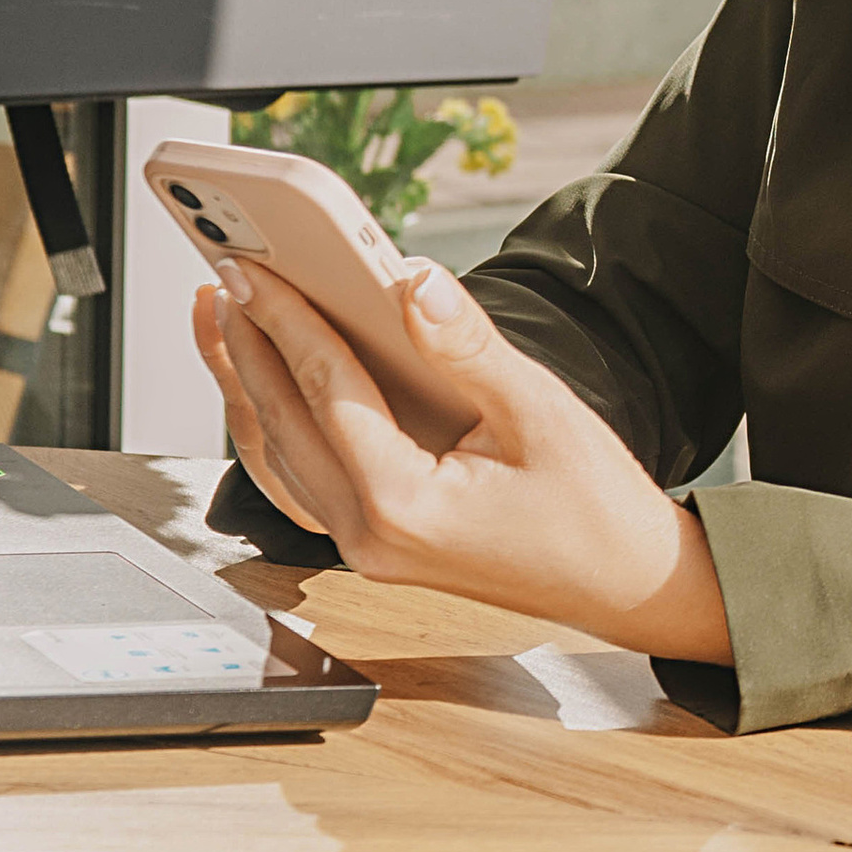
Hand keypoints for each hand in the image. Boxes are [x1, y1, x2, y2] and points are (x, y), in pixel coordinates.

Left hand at [193, 257, 733, 663]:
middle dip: (248, 346)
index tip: (256, 267)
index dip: (287, 320)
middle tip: (224, 276)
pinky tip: (266, 386)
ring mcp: (366, 548)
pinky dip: (275, 425)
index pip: (325, 393)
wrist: (628, 584)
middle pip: (283, 424)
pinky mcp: (377, 542)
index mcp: (405, 506)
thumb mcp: (540, 411)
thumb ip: (467, 345)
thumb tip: (411, 279)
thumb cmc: (595, 508)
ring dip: (246, 385)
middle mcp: (370, 536)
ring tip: (223, 321)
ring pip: (278, 456)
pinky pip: (300, 480)